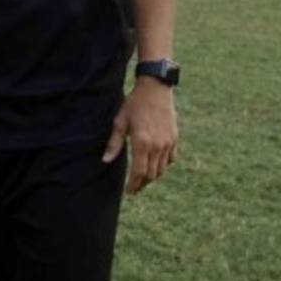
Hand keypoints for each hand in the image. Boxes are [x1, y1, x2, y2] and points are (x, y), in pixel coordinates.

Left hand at [104, 76, 178, 194]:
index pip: (139, 172)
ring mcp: (168, 143)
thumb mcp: (120, 122)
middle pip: (152, 175)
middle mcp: (157, 146)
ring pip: (162, 169)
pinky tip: (155, 164)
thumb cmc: (134, 104)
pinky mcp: (175, 138)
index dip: (134, 185)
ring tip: (143, 178)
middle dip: (142, 184)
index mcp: (142, 143)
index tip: (129, 192)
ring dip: (153, 176)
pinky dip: (163, 165)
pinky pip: (171, 159)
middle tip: (134, 188)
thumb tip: (105, 160)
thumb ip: (114, 143)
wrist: (155, 89)